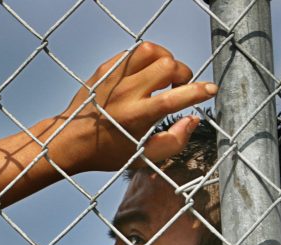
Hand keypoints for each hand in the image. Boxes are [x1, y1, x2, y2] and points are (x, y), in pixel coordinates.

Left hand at [51, 42, 216, 173]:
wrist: (70, 141)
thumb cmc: (109, 153)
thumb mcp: (143, 158)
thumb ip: (174, 142)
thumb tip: (194, 119)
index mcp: (137, 117)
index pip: (176, 97)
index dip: (199, 91)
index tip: (210, 90)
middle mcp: (126, 93)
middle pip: (168, 66)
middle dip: (183, 73)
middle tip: (180, 87)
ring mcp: (114, 78)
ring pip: (151, 50)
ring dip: (165, 59)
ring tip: (164, 76)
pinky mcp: (105, 69)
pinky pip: (133, 52)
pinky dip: (147, 59)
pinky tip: (146, 74)